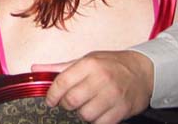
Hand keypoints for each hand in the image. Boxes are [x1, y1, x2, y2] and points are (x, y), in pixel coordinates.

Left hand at [32, 51, 152, 123]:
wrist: (143, 71)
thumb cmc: (110, 64)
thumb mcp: (85, 60)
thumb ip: (59, 67)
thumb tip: (35, 69)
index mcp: (89, 64)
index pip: (62, 82)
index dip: (52, 94)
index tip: (50, 100)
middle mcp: (101, 79)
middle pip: (72, 101)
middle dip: (65, 104)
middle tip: (68, 103)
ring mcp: (113, 96)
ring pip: (85, 114)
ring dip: (81, 113)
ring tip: (85, 106)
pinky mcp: (122, 110)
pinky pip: (101, 123)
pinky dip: (96, 121)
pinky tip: (97, 112)